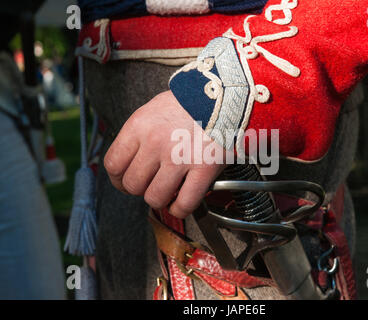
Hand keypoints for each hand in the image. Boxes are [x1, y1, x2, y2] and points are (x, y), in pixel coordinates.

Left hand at [104, 90, 227, 218]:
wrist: (226, 95)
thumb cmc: (191, 102)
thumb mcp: (155, 109)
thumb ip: (140, 134)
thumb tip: (131, 159)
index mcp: (140, 126)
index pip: (113, 164)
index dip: (118, 179)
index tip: (126, 181)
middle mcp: (155, 143)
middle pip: (132, 185)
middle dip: (140, 190)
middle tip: (151, 186)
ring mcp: (179, 158)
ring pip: (155, 198)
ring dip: (160, 200)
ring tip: (169, 192)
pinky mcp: (203, 168)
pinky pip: (184, 203)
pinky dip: (180, 209)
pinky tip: (181, 203)